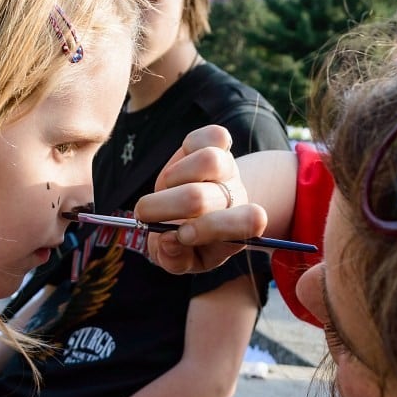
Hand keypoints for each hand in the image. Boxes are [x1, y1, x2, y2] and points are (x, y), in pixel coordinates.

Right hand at [135, 125, 267, 273]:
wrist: (193, 210)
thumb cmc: (188, 240)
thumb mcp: (181, 260)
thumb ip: (174, 259)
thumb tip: (167, 240)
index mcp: (238, 229)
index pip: (248, 223)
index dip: (211, 228)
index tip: (183, 235)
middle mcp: (236, 196)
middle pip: (202, 197)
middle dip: (168, 207)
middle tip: (148, 217)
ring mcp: (228, 167)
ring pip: (208, 160)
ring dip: (174, 177)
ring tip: (166, 189)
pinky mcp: (216, 143)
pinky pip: (209, 136)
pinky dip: (188, 148)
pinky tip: (180, 167)